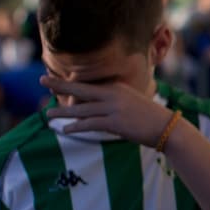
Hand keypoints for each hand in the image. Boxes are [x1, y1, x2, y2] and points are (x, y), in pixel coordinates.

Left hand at [41, 75, 172, 146]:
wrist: (167, 127)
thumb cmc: (150, 117)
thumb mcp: (132, 102)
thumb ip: (116, 100)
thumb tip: (100, 105)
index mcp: (117, 87)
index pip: (89, 83)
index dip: (71, 83)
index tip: (56, 80)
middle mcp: (113, 94)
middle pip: (80, 88)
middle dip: (60, 84)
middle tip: (42, 79)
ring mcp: (113, 108)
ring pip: (82, 109)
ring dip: (63, 112)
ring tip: (48, 113)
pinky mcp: (114, 122)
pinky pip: (90, 124)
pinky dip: (76, 127)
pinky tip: (66, 129)